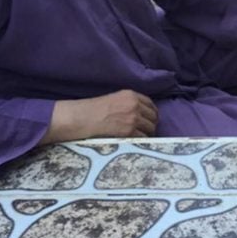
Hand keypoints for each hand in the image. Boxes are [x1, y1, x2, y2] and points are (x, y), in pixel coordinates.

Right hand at [39, 90, 158, 143]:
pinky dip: (141, 141)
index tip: (151, 118)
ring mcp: (133, 118)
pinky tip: (136, 142)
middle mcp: (135, 105)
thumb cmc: (94, 109)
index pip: (150, 104)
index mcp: (131, 95)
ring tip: (141, 137)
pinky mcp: (129, 130)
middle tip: (147, 130)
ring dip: (148, 133)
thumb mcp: (114, 99)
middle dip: (151, 124)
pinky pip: (143, 137)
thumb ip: (128, 103)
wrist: (83, 117)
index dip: (152, 112)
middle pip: (153, 116)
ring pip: (150, 128)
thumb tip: (140, 113)